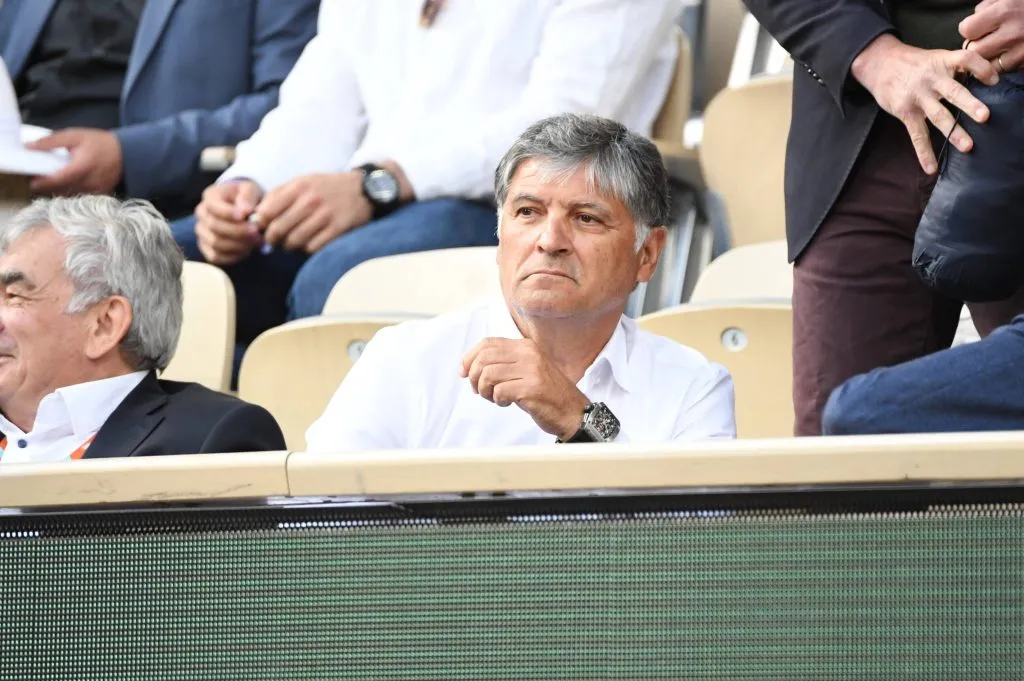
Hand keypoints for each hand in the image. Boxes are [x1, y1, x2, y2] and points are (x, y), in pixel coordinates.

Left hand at [27, 128, 122, 194]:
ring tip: (52, 182)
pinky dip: (71, 191)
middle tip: (39, 180)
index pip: (57, 180)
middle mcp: (89, 182)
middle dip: (48, 187)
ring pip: (71, 195)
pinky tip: (68, 184)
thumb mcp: (74, 135)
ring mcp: (95, 190)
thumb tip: (28, 146)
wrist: (126, 152)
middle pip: (62, 190)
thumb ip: (51, 141)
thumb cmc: (99, 142)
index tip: (32, 181)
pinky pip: (81, 196)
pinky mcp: (100, 193)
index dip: (43, 183)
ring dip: (59, 190)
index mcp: (81, 167)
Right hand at [195, 180, 263, 265]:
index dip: (228, 213)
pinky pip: (216, 257)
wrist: (245, 210)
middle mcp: (202, 214)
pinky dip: (233, 256)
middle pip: (215, 227)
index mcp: (211, 196)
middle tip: (257, 233)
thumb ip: (248, 196)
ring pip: (215, 243)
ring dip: (238, 245)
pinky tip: (247, 250)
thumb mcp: (250, 189)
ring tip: (256, 242)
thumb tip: (245, 210)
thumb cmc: (247, 198)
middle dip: (238, 232)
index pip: (214, 207)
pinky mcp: (206, 248)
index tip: (246, 216)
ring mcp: (202, 232)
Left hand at [256, 172, 371, 253]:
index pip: (266, 212)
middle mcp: (310, 201)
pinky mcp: (337, 229)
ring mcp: (325, 216)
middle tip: (274, 241)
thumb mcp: (302, 181)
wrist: (363, 190)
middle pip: (278, 229)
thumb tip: (256, 216)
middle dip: (272, 239)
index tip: (263, 228)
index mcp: (298, 187)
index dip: (260, 224)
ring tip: (291, 243)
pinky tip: (308, 243)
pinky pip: (312, 248)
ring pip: (294, 241)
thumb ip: (279, 195)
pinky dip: (307, 249)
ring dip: (289, 246)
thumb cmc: (327, 188)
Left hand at [460, 338, 589, 439]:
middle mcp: (529, 353)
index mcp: (525, 346)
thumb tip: (468, 366)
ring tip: (495, 398)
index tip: (464, 373)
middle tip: (480, 391)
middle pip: (484, 358)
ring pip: (488, 374)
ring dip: (485, 390)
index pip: (487, 343)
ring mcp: (532, 370)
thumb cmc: (545, 394)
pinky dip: (498, 400)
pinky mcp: (532, 388)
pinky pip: (500, 391)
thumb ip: (503, 364)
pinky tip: (507, 403)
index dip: (469, 358)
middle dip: (474, 377)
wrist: (572, 412)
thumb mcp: (524, 371)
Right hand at [850, 34, 998, 173]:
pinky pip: (916, 135)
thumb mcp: (935, 57)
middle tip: (984, 116)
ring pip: (938, 116)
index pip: (966, 60)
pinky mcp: (906, 112)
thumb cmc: (912, 62)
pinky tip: (931, 168)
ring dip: (953, 132)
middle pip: (953, 92)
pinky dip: (924, 152)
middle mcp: (931, 79)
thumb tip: (981, 79)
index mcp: (942, 61)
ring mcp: (918, 98)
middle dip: (969, 104)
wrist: (880, 63)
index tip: (994, 80)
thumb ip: (955, 66)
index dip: (982, 69)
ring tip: (967, 146)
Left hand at [961, 0, 1023, 71]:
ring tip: (997, 49)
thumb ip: (991, 4)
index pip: (967, 29)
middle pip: (974, 51)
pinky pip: (1006, 69)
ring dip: (988, 58)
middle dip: (976, 46)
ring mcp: (1022, 49)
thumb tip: (976, 16)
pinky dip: (1004, 64)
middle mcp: (1012, 31)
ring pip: (988, 64)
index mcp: (1005, 10)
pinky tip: (1011, 54)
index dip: (970, 29)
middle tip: (985, 41)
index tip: (977, 27)